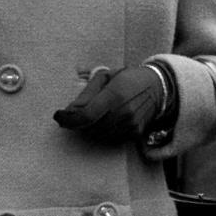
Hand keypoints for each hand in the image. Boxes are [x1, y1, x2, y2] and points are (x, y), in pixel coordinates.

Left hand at [53, 65, 169, 142]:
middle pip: (90, 127)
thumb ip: (86, 94)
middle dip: (77, 122)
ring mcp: (131, 125)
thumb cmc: (127, 78)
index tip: (58, 116)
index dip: (68, 119)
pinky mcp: (135, 133)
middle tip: (73, 114)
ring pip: (98, 135)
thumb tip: (70, 110)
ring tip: (90, 116)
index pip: (86, 116)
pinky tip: (104, 120)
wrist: (157, 87)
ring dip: (89, 128)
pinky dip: (102, 132)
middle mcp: (124, 112)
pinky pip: (110, 138)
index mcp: (115, 95)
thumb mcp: (105, 77)